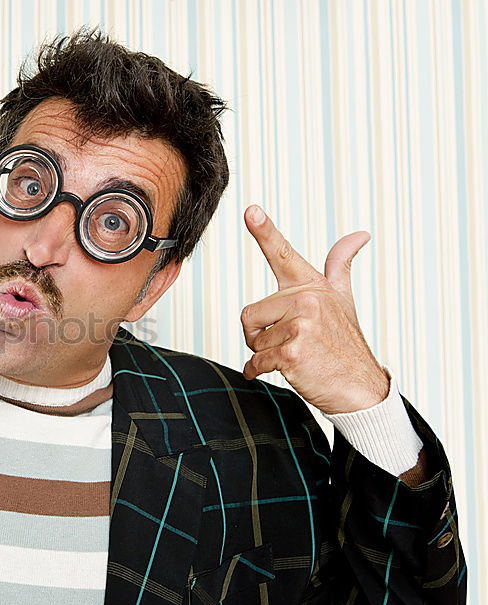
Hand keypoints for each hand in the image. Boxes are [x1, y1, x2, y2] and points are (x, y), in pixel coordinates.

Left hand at [240, 205, 389, 414]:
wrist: (360, 387)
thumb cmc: (345, 343)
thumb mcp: (343, 300)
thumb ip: (340, 266)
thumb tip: (359, 235)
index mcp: (312, 286)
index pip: (283, 254)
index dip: (264, 231)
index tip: (251, 210)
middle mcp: (307, 300)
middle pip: (249, 314)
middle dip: (260, 334)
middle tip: (291, 343)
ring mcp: (301, 325)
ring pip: (252, 339)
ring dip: (264, 353)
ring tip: (295, 356)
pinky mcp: (292, 351)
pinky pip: (256, 359)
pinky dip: (260, 370)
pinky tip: (284, 371)